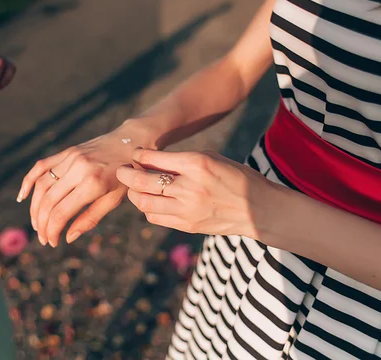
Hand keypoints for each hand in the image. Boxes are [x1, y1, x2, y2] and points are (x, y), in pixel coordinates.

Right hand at [18, 133, 139, 246]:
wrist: (131, 142)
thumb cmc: (126, 177)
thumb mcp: (114, 200)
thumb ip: (90, 218)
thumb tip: (68, 237)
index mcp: (93, 184)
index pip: (62, 212)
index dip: (53, 230)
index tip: (52, 243)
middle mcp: (79, 169)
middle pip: (49, 200)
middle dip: (42, 223)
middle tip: (43, 238)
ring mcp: (70, 158)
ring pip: (42, 185)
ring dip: (35, 208)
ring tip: (37, 224)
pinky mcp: (66, 152)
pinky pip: (41, 166)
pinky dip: (29, 181)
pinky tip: (23, 197)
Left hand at [116, 149, 275, 238]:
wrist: (259, 210)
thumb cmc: (235, 178)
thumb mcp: (212, 159)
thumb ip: (181, 160)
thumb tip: (149, 160)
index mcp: (197, 164)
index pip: (154, 158)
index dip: (138, 155)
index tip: (134, 154)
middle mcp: (190, 187)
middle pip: (142, 181)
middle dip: (126, 174)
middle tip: (121, 171)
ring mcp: (187, 209)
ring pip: (144, 203)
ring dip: (134, 193)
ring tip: (133, 187)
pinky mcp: (187, 225)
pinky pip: (155, 218)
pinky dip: (147, 209)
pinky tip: (150, 201)